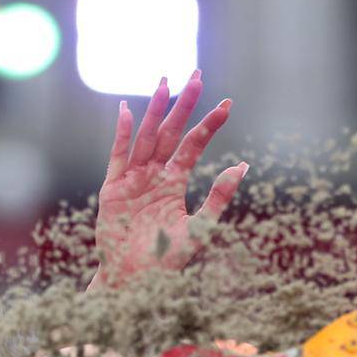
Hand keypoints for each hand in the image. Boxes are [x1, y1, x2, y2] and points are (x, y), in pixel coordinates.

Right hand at [91, 72, 246, 289]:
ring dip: (155, 110)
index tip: (227, 104)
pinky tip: (129, 111)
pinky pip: (118, 156)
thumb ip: (219, 196)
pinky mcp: (112, 189)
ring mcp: (132, 180)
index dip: (209, 125)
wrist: (135, 281)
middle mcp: (153, 176)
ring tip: (166, 83)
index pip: (193, 146)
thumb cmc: (166, 260)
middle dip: (183, 105)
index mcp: (174, 183)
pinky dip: (124, 134)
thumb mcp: (200, 228)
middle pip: (170, 132)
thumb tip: (243, 166)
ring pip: (146, 137)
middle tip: (197, 75)